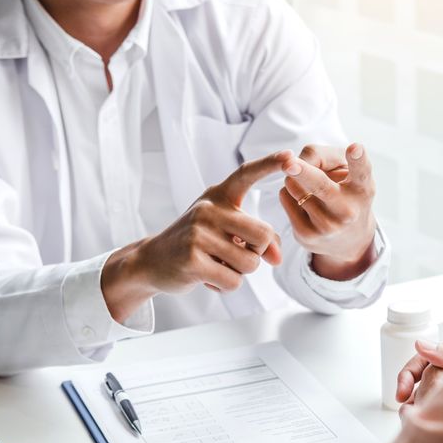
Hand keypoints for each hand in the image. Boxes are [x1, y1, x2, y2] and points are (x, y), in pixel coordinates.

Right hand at [101, 151, 290, 322]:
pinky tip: (208, 278)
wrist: (152, 260)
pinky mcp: (192, 260)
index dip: (270, 164)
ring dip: (240, 272)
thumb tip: (277, 259)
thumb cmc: (197, 243)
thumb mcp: (226, 233)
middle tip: (236, 254)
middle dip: (257, 253)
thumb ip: (257, 239)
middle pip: (263, 235)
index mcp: (218, 196)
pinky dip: (226, 286)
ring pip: (250, 263)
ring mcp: (198, 233)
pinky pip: (233, 281)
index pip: (246, 174)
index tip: (290, 156)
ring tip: (217, 265)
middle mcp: (208, 209)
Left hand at [279, 143, 377, 280]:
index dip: (358, 158)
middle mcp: (347, 209)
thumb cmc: (344, 191)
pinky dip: (288, 192)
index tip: (355, 147)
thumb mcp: (345, 171)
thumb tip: (291, 164)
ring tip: (308, 185)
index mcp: (361, 189)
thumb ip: (323, 157)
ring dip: (294, 177)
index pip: (362, 171)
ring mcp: (326, 225)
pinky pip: (285, 198)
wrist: (347, 239)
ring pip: (294, 187)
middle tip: (288, 164)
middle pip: (320, 186)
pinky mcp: (307, 235)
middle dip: (304, 173)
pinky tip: (303, 201)